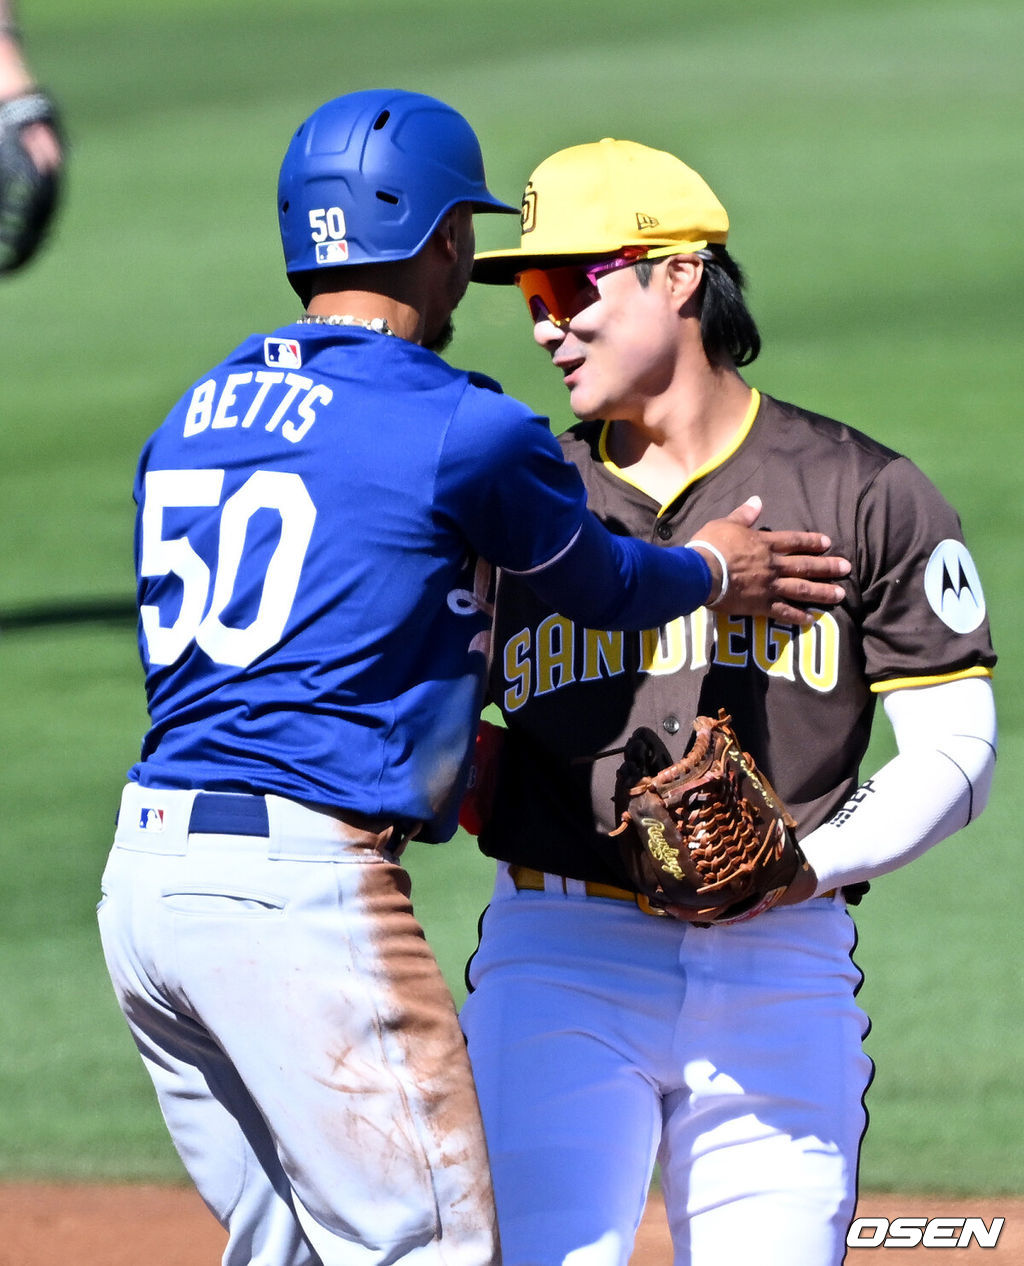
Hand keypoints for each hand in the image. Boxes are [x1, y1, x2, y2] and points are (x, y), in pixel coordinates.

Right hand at [689, 496, 849, 626]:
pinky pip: (783, 611)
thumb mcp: (726, 524)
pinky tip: (811, 620)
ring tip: (840, 594)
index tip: (828, 543)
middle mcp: (773, 565)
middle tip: (846, 568)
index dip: (811, 541)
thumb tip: (757, 500)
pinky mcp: (760, 605)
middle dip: (827, 567)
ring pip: (802, 589)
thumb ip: (744, 515)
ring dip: (822, 591)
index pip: (794, 541)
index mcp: (765, 544)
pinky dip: (797, 616)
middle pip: (805, 565)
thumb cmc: (710, 546)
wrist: (700, 572)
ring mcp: (769, 586)